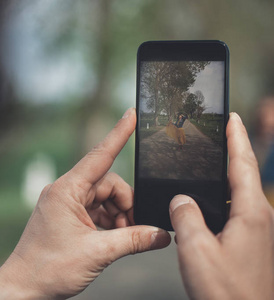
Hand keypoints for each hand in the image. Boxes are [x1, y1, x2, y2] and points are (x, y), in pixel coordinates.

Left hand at [0, 108, 170, 298]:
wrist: (23, 288)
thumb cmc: (48, 269)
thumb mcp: (97, 253)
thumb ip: (133, 240)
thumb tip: (162, 234)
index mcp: (66, 191)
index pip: (99, 155)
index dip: (118, 134)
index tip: (130, 115)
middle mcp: (65, 192)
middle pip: (108, 184)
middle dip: (125, 206)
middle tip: (133, 231)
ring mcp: (65, 204)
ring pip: (104, 199)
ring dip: (118, 217)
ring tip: (120, 240)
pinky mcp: (67, 216)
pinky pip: (96, 211)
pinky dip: (108, 223)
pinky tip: (111, 239)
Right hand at [169, 113, 273, 299]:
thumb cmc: (226, 292)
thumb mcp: (196, 249)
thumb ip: (186, 216)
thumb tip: (181, 200)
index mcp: (251, 213)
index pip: (243, 164)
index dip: (237, 137)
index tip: (233, 117)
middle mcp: (259, 219)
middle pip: (245, 174)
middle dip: (234, 150)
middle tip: (221, 132)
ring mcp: (257, 232)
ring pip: (240, 193)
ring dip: (227, 175)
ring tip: (211, 164)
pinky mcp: (250, 244)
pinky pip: (235, 211)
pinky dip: (222, 198)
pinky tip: (206, 205)